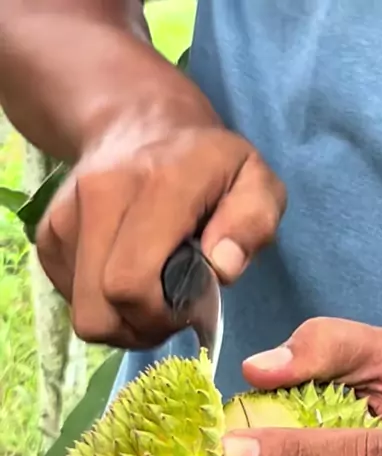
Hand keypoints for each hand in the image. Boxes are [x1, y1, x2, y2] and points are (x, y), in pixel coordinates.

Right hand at [36, 66, 285, 348]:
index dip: (160, 316)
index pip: (130, 284)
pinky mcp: (47, 236)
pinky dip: (103, 304)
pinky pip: (72, 300)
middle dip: (141, 328)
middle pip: (99, 312)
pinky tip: (126, 275)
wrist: (138, 122)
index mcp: (156, 186)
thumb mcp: (255, 180)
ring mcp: (63, 217)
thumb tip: (222, 268)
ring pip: (84, 314)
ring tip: (151, 294)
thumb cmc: (208, 164)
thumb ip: (252, 222)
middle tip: (170, 310)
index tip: (189, 306)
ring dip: (122, 321)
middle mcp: (98, 196)